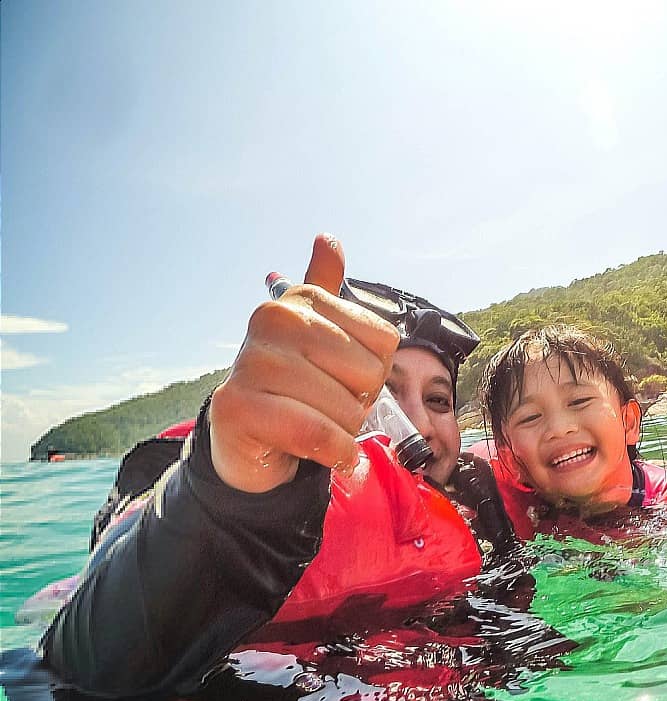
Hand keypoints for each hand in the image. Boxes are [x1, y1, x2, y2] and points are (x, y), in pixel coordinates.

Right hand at [209, 234, 399, 492]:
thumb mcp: (318, 333)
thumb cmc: (296, 386)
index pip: (384, 341)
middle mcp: (272, 321)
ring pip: (345, 409)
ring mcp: (251, 361)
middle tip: (325, 406)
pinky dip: (333, 453)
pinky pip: (318, 434)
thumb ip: (325, 286)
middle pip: (368, 374)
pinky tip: (324, 452)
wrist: (247, 440)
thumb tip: (327, 237)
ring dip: (342, 432)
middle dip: (357, 403)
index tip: (340, 378)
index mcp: (299, 300)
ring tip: (314, 425)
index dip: (374, 373)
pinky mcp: (238, 407)